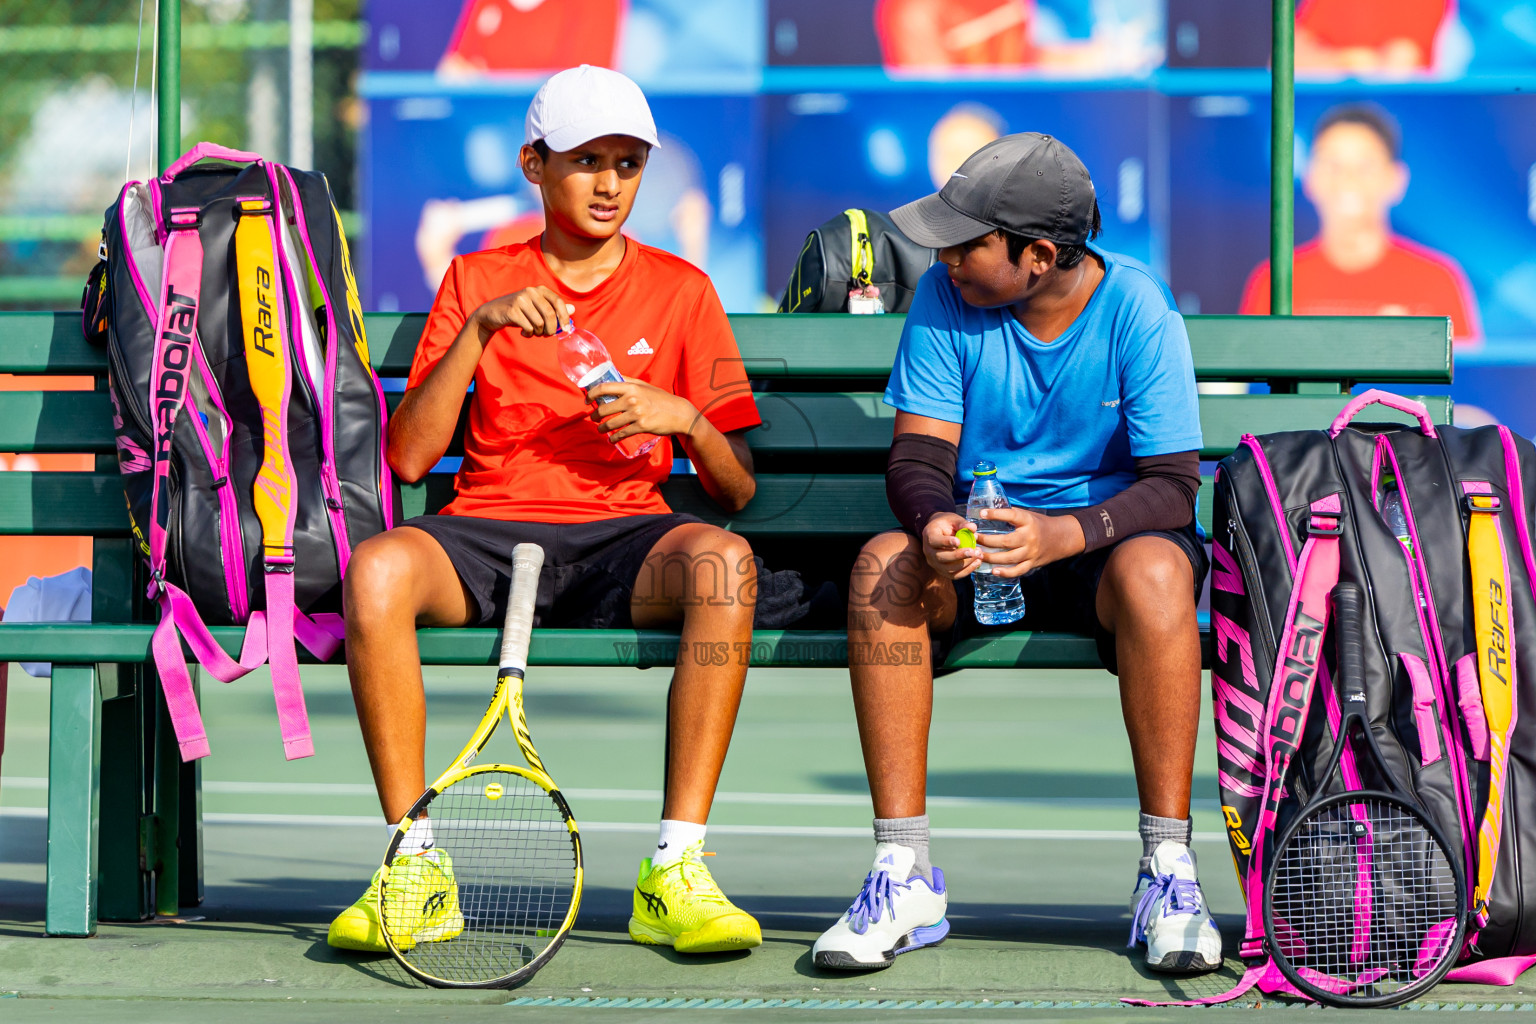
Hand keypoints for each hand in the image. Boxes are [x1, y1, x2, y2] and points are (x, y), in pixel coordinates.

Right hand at [472, 287, 573, 340]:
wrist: (493, 313)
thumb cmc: (519, 312)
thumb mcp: (537, 308)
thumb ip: (554, 308)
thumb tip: (573, 309)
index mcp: (539, 290)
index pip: (558, 302)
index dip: (564, 317)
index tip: (565, 330)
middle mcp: (530, 291)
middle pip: (550, 315)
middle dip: (551, 330)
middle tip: (546, 335)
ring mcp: (520, 300)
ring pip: (539, 323)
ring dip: (538, 333)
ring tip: (532, 332)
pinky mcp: (512, 310)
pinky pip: (528, 327)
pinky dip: (528, 333)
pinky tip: (524, 332)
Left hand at [587, 379, 700, 440]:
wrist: (679, 413)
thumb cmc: (661, 398)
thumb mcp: (645, 385)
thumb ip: (629, 381)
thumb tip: (613, 376)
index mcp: (631, 387)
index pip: (604, 388)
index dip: (591, 394)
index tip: (587, 400)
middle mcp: (632, 399)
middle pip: (604, 409)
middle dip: (595, 416)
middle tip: (594, 418)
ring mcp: (636, 414)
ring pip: (611, 424)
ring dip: (602, 429)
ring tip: (601, 430)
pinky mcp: (641, 426)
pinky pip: (622, 434)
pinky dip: (614, 438)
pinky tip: (612, 439)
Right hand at [921, 511, 983, 579]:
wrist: (941, 532)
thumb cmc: (947, 524)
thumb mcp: (953, 519)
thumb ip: (962, 523)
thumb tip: (973, 528)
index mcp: (929, 535)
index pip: (934, 541)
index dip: (945, 542)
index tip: (958, 541)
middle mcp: (928, 551)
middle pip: (940, 557)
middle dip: (958, 555)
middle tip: (972, 551)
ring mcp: (934, 562)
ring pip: (948, 569)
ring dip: (965, 564)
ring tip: (978, 555)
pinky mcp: (942, 570)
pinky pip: (954, 575)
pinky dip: (966, 571)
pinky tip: (976, 562)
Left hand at [969, 507, 1085, 577]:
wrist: (1062, 538)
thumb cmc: (1041, 524)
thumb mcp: (1029, 515)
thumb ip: (1011, 515)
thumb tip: (989, 512)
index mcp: (1028, 521)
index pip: (1011, 515)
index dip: (996, 514)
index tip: (981, 514)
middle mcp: (1030, 537)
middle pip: (1006, 541)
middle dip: (987, 540)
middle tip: (974, 538)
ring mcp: (1031, 552)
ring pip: (1009, 558)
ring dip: (991, 557)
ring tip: (978, 554)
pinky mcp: (1032, 563)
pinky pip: (1017, 570)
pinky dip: (1005, 572)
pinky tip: (993, 571)